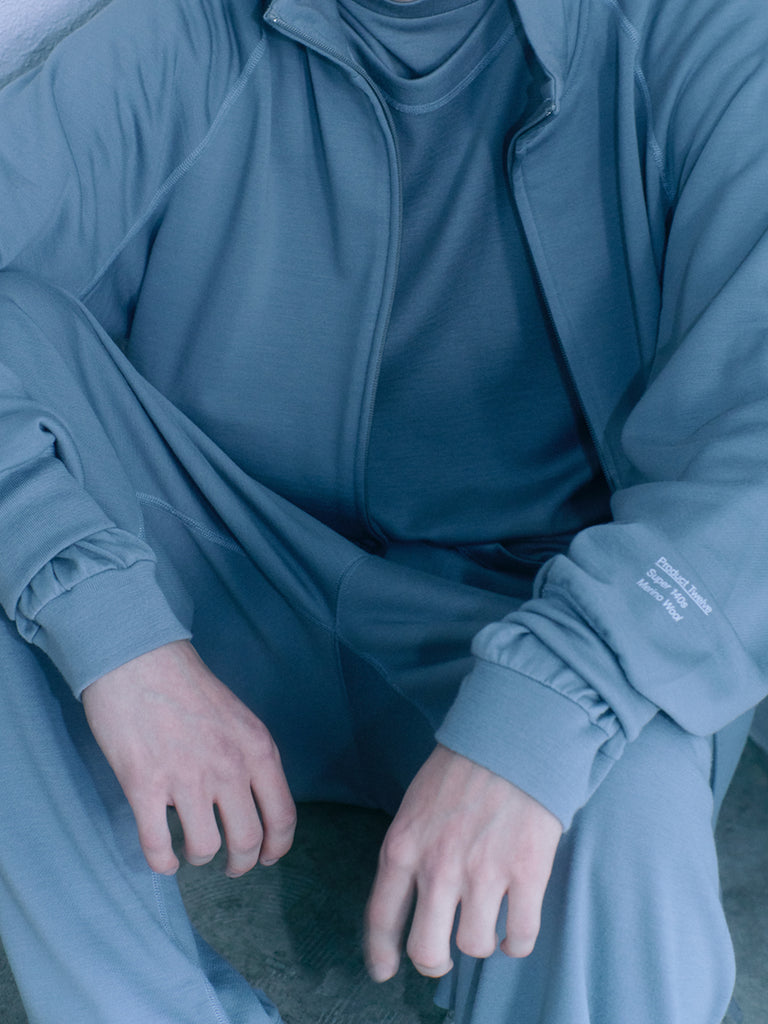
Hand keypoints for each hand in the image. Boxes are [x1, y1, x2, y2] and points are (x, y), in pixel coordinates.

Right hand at [81, 639, 295, 876]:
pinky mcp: (145, 785)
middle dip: (240, 863)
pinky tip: (164, 860)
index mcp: (257, 748)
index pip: (282, 816)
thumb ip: (248, 757)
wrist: (139, 659)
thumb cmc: (188, 685)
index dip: (277, 847)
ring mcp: (187, 778)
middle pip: (246, 840)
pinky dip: (162, 863)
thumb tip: (249, 800)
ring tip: (192, 851)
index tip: (266, 857)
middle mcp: (229, 767)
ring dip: (199, 857)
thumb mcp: (238, 717)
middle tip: (231, 867)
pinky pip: (157, 846)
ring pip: (204, 848)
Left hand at [365, 745, 561, 980]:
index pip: (381, 918)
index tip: (384, 971)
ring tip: (487, 923)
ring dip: (481, 942)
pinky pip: (520, 936)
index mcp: (402, 847)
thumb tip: (410, 895)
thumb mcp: (416, 805)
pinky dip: (518, 942)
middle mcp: (437, 867)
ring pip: (474, 946)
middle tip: (445, 951)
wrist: (513, 736)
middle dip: (434, 960)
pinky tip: (516, 930)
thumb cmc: (463, 767)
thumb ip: (410, 850)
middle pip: (426, 950)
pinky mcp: (526, 873)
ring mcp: (482, 874)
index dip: (381, 954)